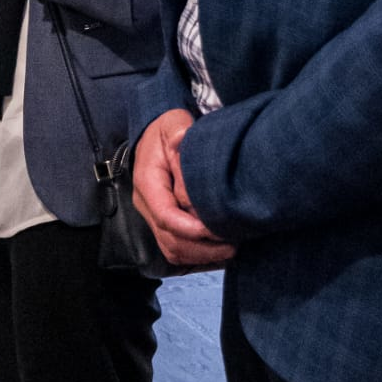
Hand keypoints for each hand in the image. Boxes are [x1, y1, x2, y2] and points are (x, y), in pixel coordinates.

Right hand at [132, 110, 236, 269]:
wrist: (159, 135)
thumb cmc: (168, 129)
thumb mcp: (173, 123)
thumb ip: (179, 137)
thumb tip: (183, 148)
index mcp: (147, 182)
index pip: (164, 214)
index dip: (189, 227)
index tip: (213, 230)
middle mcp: (147, 205)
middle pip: (169, 240)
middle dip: (202, 248)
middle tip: (233, 245)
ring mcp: (154, 217)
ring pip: (173, 251)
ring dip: (202, 256)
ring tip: (231, 249)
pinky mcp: (165, 225)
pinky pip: (178, 251)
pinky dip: (200, 257)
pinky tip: (222, 251)